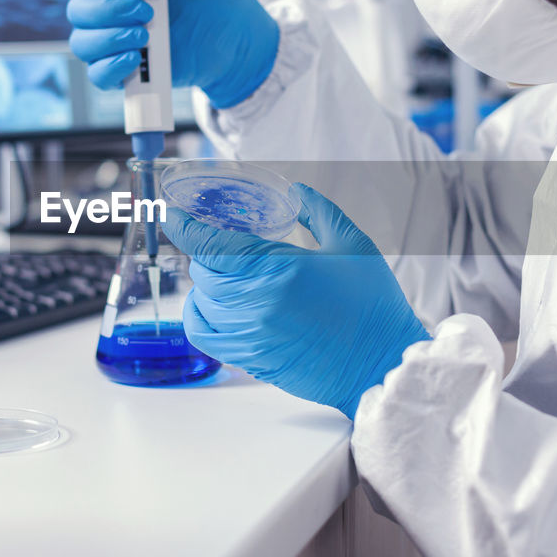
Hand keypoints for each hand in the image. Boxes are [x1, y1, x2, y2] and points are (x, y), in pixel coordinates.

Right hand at [67, 0, 279, 108]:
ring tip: (144, 35)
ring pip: (81, 43)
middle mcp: (112, 9)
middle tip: (151, 11)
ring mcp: (117, 42)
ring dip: (107, 38)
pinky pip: (96, 75)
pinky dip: (109, 67)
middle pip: (79, 8)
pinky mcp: (128, 72)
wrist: (241, 37)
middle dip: (111, 9)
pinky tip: (136, 58)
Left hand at [164, 184, 429, 417]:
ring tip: (225, 274)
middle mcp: (257, 304)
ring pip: (200, 303)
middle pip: (203, 271)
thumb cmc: (374, 307)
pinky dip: (199, 317)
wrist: (382, 365)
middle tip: (222, 242)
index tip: (173, 213)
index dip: (184, 225)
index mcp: (280, 270)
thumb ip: (319, 212)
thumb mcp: (353, 245)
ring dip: (206, 284)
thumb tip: (294, 192)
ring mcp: (251, 336)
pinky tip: (213, 306)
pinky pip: (204, 337)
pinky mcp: (252, 360)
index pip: (211, 244)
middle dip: (207, 251)